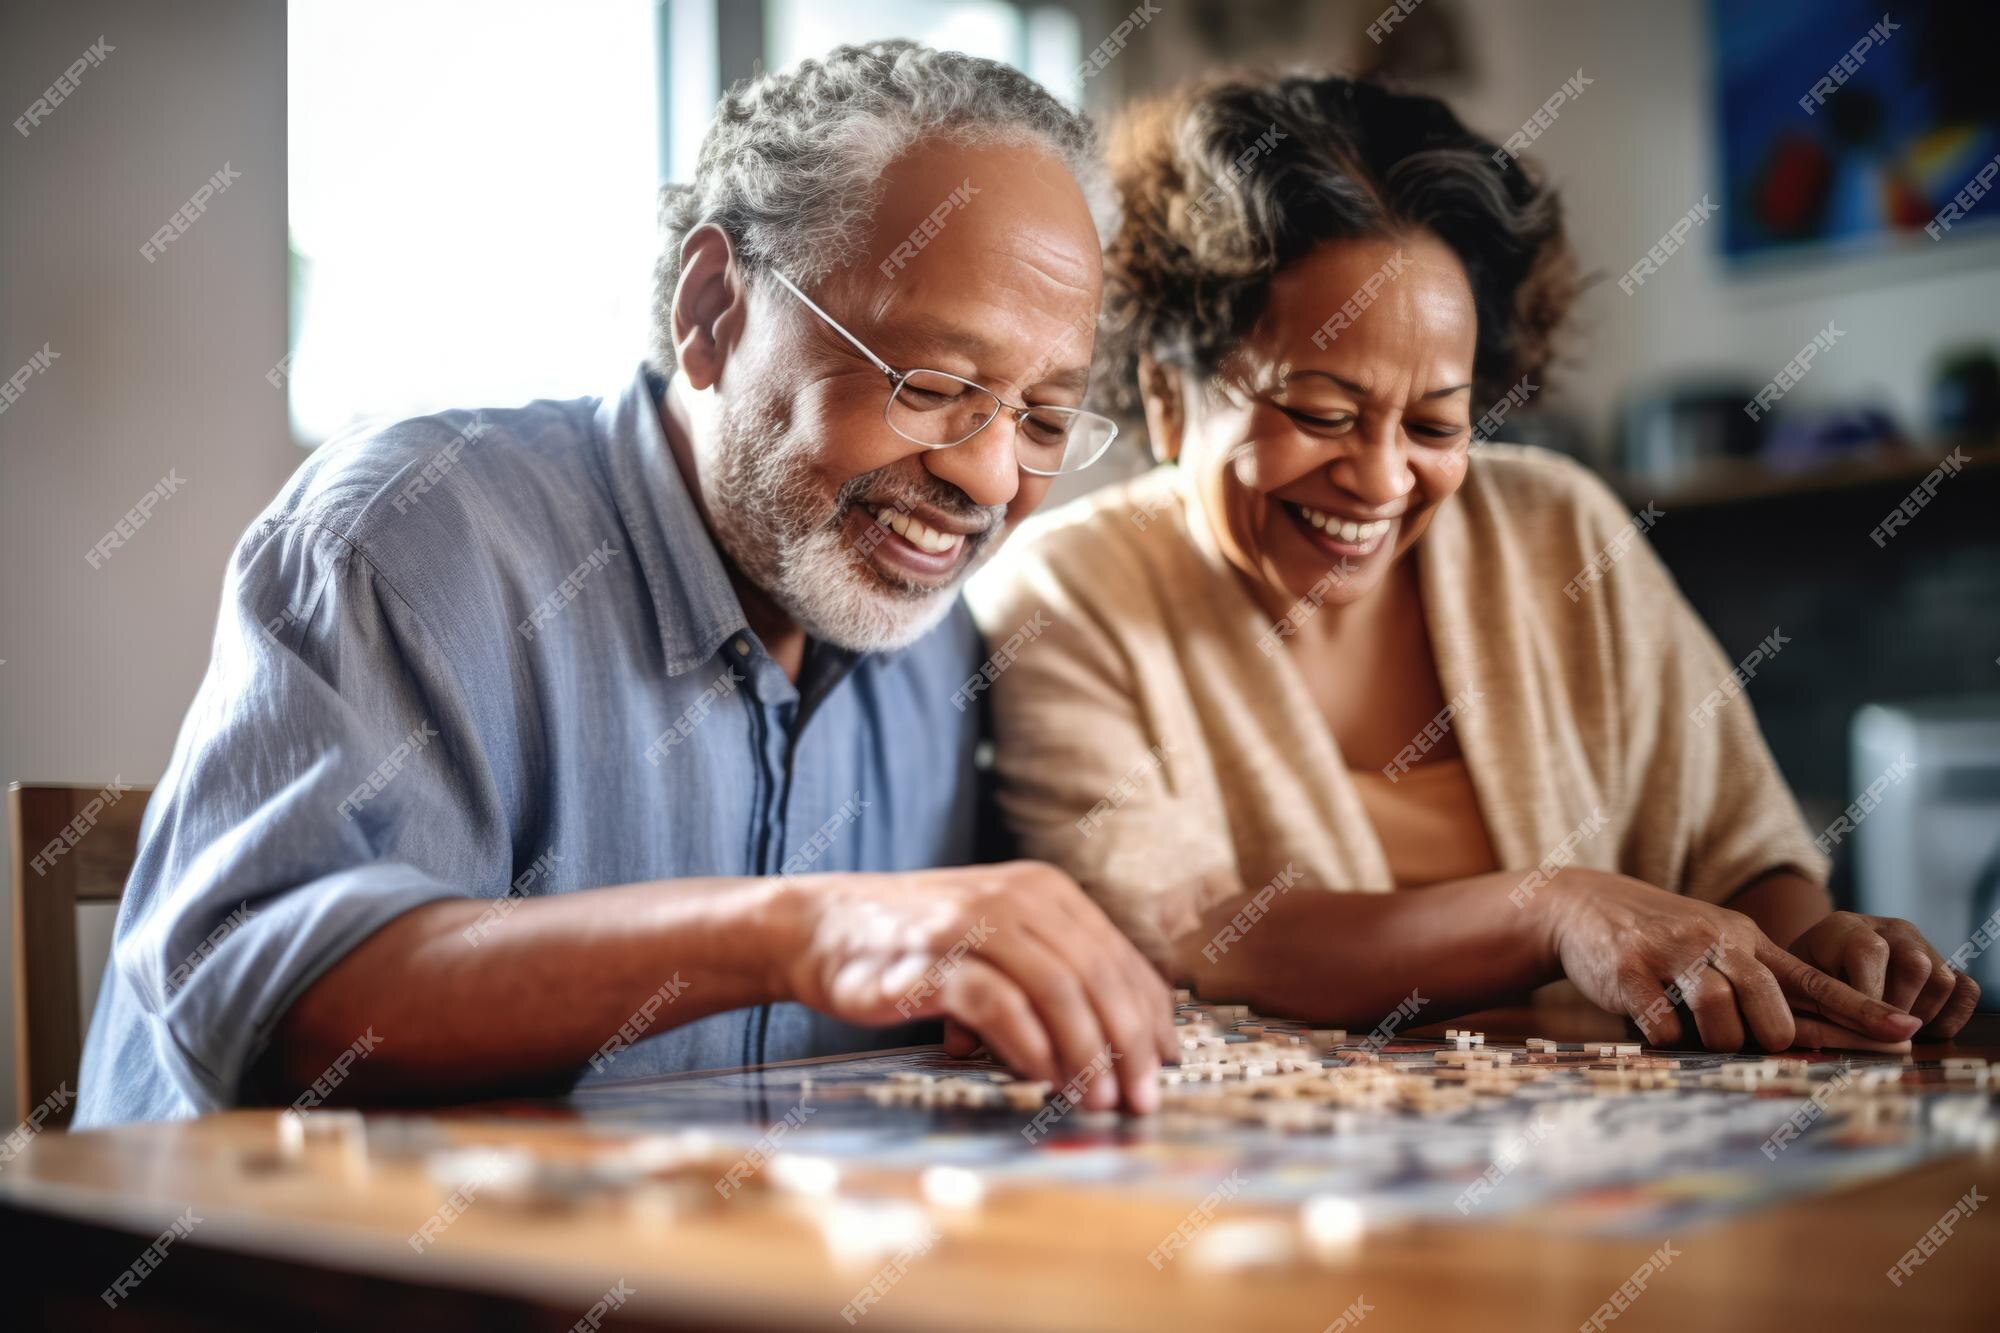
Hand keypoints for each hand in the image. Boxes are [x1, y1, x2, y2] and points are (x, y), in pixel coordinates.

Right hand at [771, 861, 1178, 1111]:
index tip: (1167, 1065)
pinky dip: (1029, 1044)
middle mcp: (1017, 897)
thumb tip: (1119, 1045)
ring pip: (1058, 986)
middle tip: (1140, 1099)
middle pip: (1098, 974)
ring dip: (1087, 1051)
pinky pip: (998, 1002)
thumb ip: (1050, 978)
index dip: (1151, 1016)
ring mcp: (974, 922)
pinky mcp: (934, 957)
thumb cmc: (916, 949)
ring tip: (1098, 1099)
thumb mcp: (995, 946)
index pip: (1119, 957)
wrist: (818, 929)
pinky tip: (1042, 1078)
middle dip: (1129, 1044)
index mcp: (1044, 892)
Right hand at [1541, 870, 1923, 1050]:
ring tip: (1690, 1026)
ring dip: (1711, 1042)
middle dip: (1762, 1041)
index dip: (1862, 1010)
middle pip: (1773, 1015)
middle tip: (1738, 1035)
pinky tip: (1652, 1020)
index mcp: (1748, 938)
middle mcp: (1719, 942)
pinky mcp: (1633, 973)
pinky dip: (1665, 1040)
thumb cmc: (1658, 937)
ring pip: (1723, 1025)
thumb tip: (1801, 1037)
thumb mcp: (1714, 942)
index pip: (1818, 979)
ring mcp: (1675, 956)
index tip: (1905, 1032)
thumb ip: (1755, 981)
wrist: (1581, 905)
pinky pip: (1669, 1031)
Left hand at [1787, 912, 1980, 1038]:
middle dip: (1898, 1009)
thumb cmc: (1801, 982)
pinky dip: (1952, 1015)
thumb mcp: (1796, 986)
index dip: (1868, 994)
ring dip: (1923, 1015)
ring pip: (1942, 979)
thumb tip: (1857, 1034)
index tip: (1859, 1024)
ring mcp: (1920, 944)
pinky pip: (1966, 988)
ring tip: (1894, 1030)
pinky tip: (1926, 1030)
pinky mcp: (1942, 964)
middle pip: (1915, 965)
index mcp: (1845, 927)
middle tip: (1878, 1032)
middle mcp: (1889, 929)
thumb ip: (1820, 1003)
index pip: (1870, 952)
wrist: (1817, 966)